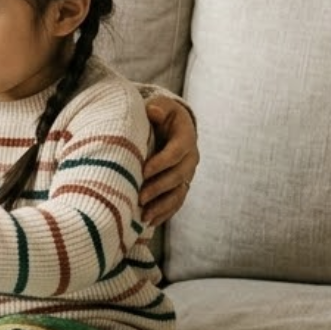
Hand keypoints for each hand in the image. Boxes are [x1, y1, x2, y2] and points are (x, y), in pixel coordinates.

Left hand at [141, 96, 198, 226]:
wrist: (167, 126)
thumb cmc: (158, 114)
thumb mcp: (159, 107)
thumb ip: (157, 108)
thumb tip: (153, 111)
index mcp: (186, 137)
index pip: (177, 152)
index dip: (162, 162)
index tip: (143, 171)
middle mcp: (190, 158)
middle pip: (178, 176)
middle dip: (159, 188)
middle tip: (140, 196)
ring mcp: (187, 175)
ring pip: (178, 194)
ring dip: (162, 206)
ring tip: (144, 216)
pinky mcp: (180, 187)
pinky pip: (175, 203)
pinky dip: (163, 213)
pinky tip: (149, 222)